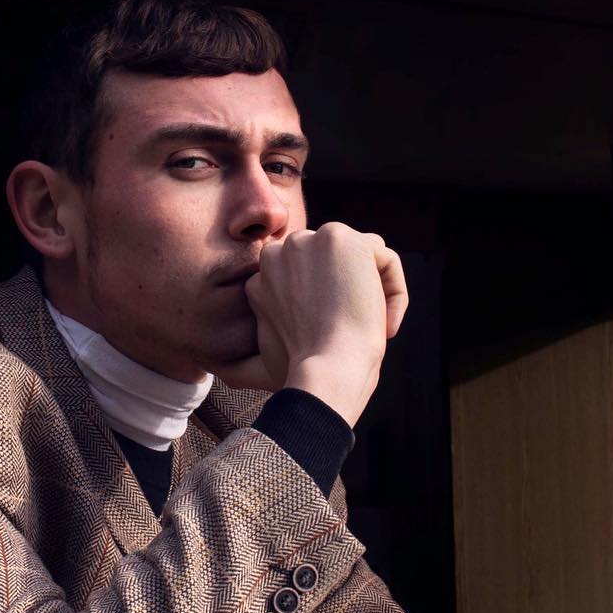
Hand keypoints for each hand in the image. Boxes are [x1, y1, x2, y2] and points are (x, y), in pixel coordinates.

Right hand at [230, 224, 406, 426]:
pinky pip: (384, 256)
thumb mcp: (268, 349)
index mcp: (263, 273)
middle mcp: (282, 250)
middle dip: (349, 292)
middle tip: (353, 332)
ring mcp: (311, 240)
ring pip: (360, 255)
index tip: (334, 338)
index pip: (311, 271)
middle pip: (334, 258)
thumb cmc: (299, 372)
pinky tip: (385, 322)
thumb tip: (218, 368)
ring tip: (372, 328)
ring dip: (372, 290)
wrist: (326, 373)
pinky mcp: (345, 240)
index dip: (328, 305)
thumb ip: (254, 338)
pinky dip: (394, 290)